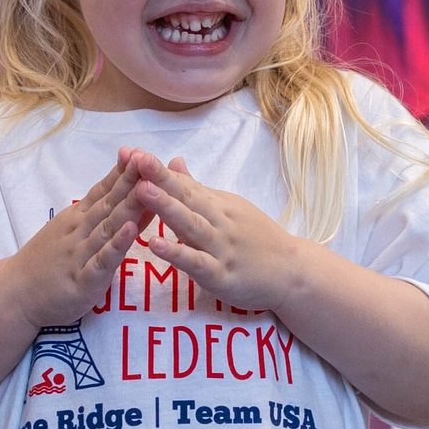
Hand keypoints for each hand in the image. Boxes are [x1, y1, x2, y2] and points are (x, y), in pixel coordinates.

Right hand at [4, 155, 153, 328]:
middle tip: (150, 161)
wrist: (12, 294)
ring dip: (129, 207)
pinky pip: (102, 261)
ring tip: (148, 189)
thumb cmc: (44, 263)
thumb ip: (94, 215)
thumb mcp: (67, 231)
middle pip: (109, 204)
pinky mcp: (82, 281)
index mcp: (76, 219)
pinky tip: (130, 231)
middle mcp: (79, 232)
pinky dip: (116, 245)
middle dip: (131, 182)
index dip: (123, 173)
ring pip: (108, 227)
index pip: (102, 191)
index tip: (142, 153)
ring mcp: (80, 255)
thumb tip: (122, 194)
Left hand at [128, 152, 298, 314]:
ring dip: (166, 207)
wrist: (294, 273)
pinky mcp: (221, 275)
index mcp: (217, 204)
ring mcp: (221, 248)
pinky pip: (197, 263)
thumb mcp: (228, 208)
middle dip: (159, 179)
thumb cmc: (257, 240)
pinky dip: (177, 253)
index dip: (159, 170)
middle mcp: (219, 222)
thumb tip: (173, 161)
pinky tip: (155, 244)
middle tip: (136, 160)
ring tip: (141, 191)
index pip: (185, 184)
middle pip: (186, 198)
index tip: (134, 153)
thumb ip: (197, 189)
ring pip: (190, 225)